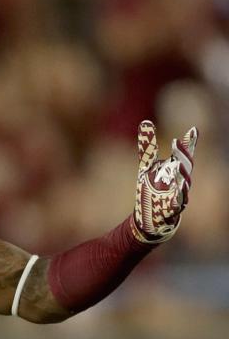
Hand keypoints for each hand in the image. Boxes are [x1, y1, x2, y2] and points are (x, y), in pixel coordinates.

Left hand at [132, 120, 196, 242]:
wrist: (148, 217)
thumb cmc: (150, 189)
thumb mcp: (146, 166)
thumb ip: (147, 146)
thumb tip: (145, 121)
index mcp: (174, 169)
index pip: (183, 154)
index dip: (189, 143)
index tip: (193, 129)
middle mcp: (179, 180)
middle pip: (185, 166)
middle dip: (183, 155)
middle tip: (177, 143)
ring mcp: (178, 194)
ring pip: (185, 183)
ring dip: (182, 174)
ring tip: (178, 165)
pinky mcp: (173, 208)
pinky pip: (179, 201)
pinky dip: (179, 194)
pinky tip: (179, 188)